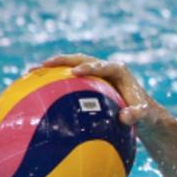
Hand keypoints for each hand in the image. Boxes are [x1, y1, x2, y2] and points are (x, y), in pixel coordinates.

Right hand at [30, 54, 160, 126]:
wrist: (143, 114)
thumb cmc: (145, 115)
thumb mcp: (145, 116)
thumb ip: (137, 115)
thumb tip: (125, 117)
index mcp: (119, 71)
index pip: (102, 66)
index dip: (88, 67)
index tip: (76, 72)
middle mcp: (105, 68)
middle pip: (80, 59)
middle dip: (61, 61)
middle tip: (43, 65)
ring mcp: (94, 74)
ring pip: (69, 66)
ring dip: (51, 69)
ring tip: (30, 73)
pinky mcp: (87, 82)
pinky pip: (67, 80)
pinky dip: (52, 83)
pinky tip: (34, 91)